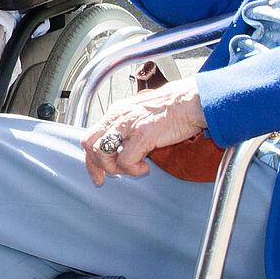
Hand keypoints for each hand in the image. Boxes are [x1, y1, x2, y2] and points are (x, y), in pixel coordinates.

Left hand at [81, 79, 207, 185]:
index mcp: (116, 112)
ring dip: (115, 168)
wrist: (190, 102)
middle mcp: (118, 117)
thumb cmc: (171, 110)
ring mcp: (129, 125)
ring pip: (102, 153)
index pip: (89, 137)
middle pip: (89, 144)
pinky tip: (146, 166)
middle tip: (110, 176)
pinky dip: (133, 170)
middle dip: (97, 165)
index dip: (90, 159)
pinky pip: (126, 161)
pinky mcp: (143, 134)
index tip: (97, 174)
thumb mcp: (140, 115)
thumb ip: (127, 128)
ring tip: (133, 168)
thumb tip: (121, 147)